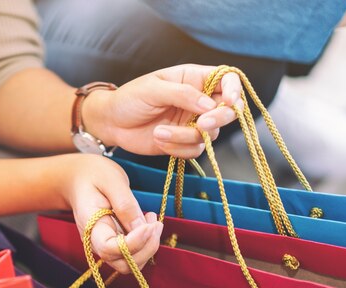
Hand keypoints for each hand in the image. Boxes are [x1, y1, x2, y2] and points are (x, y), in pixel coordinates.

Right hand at [59, 154, 161, 273]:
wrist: (78, 178)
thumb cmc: (93, 174)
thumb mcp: (111, 180)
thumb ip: (126, 205)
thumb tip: (142, 229)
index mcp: (90, 225)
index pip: (110, 249)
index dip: (134, 243)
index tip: (150, 224)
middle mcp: (95, 242)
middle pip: (123, 264)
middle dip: (146, 249)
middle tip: (155, 223)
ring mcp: (104, 245)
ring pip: (130, 263)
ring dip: (148, 247)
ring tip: (151, 220)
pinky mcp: (114, 243)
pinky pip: (132, 254)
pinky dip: (145, 243)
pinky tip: (146, 222)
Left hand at [83, 64, 242, 158]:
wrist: (111, 123)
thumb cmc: (129, 98)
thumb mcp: (153, 89)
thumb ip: (183, 94)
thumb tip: (210, 106)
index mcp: (194, 79)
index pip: (228, 79)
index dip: (234, 89)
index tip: (229, 101)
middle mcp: (199, 100)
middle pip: (228, 110)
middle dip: (218, 119)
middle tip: (202, 124)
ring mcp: (192, 122)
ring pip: (210, 134)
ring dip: (186, 136)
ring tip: (159, 132)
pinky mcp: (183, 141)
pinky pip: (195, 150)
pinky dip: (179, 148)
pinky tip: (159, 139)